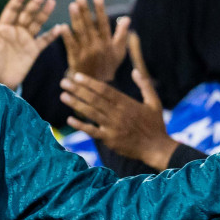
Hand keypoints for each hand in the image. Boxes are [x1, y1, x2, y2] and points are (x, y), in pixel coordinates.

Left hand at [0, 0, 62, 89]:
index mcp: (3, 28)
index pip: (11, 10)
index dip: (18, 0)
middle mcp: (15, 31)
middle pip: (27, 14)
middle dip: (35, 3)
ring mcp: (25, 40)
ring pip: (37, 23)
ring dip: (44, 13)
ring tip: (52, 2)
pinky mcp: (33, 50)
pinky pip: (44, 41)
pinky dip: (52, 35)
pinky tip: (59, 27)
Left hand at [60, 68, 175, 170]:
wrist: (156, 147)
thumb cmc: (155, 125)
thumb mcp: (154, 102)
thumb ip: (145, 85)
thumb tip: (135, 71)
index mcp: (127, 103)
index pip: (104, 89)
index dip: (89, 82)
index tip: (77, 76)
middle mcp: (118, 113)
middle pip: (94, 99)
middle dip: (77, 89)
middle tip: (64, 82)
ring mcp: (113, 126)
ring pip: (91, 112)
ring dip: (76, 103)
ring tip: (63, 96)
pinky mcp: (110, 139)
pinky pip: (92, 131)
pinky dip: (80, 125)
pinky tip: (70, 119)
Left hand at [63, 0, 128, 82]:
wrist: (96, 86)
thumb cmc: (109, 65)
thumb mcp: (119, 51)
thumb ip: (122, 34)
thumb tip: (127, 18)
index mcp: (107, 43)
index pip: (104, 23)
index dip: (100, 10)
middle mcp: (97, 46)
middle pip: (90, 25)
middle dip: (85, 10)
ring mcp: (86, 52)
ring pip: (80, 33)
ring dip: (75, 19)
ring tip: (71, 5)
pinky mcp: (75, 58)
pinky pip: (70, 45)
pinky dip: (66, 36)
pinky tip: (61, 26)